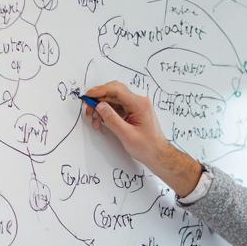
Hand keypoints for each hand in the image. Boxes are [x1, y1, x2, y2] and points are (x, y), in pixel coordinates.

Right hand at [82, 81, 202, 195]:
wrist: (158, 155)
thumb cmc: (147, 147)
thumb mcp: (126, 134)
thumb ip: (111, 119)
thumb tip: (99, 105)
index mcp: (139, 104)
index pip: (116, 90)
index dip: (99, 91)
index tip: (87, 96)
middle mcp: (138, 102)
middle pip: (113, 92)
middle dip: (98, 99)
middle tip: (88, 108)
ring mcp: (136, 107)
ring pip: (113, 100)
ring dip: (101, 108)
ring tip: (94, 119)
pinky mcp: (133, 112)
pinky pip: (117, 108)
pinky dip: (107, 113)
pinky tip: (101, 122)